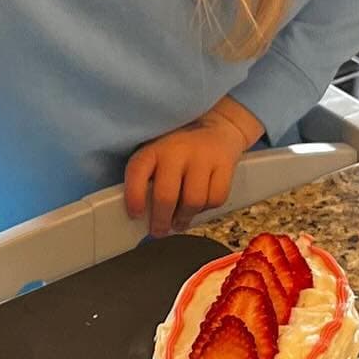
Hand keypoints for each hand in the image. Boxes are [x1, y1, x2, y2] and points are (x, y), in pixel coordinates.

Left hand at [123, 98, 262, 236]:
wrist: (216, 126)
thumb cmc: (178, 149)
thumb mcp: (157, 155)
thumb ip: (148, 180)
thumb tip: (142, 217)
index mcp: (154, 148)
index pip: (138, 171)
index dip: (134, 196)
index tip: (135, 215)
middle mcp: (176, 150)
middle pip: (166, 195)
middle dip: (161, 220)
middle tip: (158, 231)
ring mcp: (202, 156)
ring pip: (193, 201)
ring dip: (184, 218)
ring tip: (178, 222)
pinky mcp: (225, 164)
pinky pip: (216, 199)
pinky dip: (207, 209)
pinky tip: (199, 206)